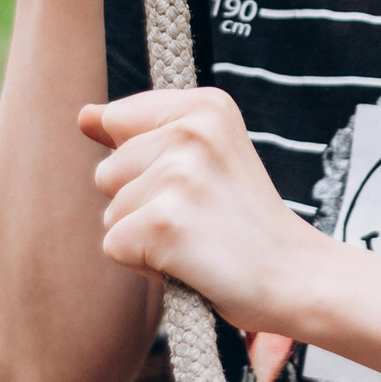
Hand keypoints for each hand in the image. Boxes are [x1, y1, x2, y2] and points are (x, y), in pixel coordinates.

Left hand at [79, 89, 326, 331]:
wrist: (297, 277)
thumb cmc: (247, 223)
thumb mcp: (207, 158)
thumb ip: (143, 133)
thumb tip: (83, 116)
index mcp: (206, 105)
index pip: (119, 120)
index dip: (143, 165)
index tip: (193, 184)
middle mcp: (191, 130)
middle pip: (108, 171)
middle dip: (141, 204)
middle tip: (201, 219)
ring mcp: (178, 175)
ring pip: (110, 211)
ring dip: (143, 236)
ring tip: (197, 239)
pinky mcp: (164, 223)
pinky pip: (114, 246)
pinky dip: (145, 266)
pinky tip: (191, 263)